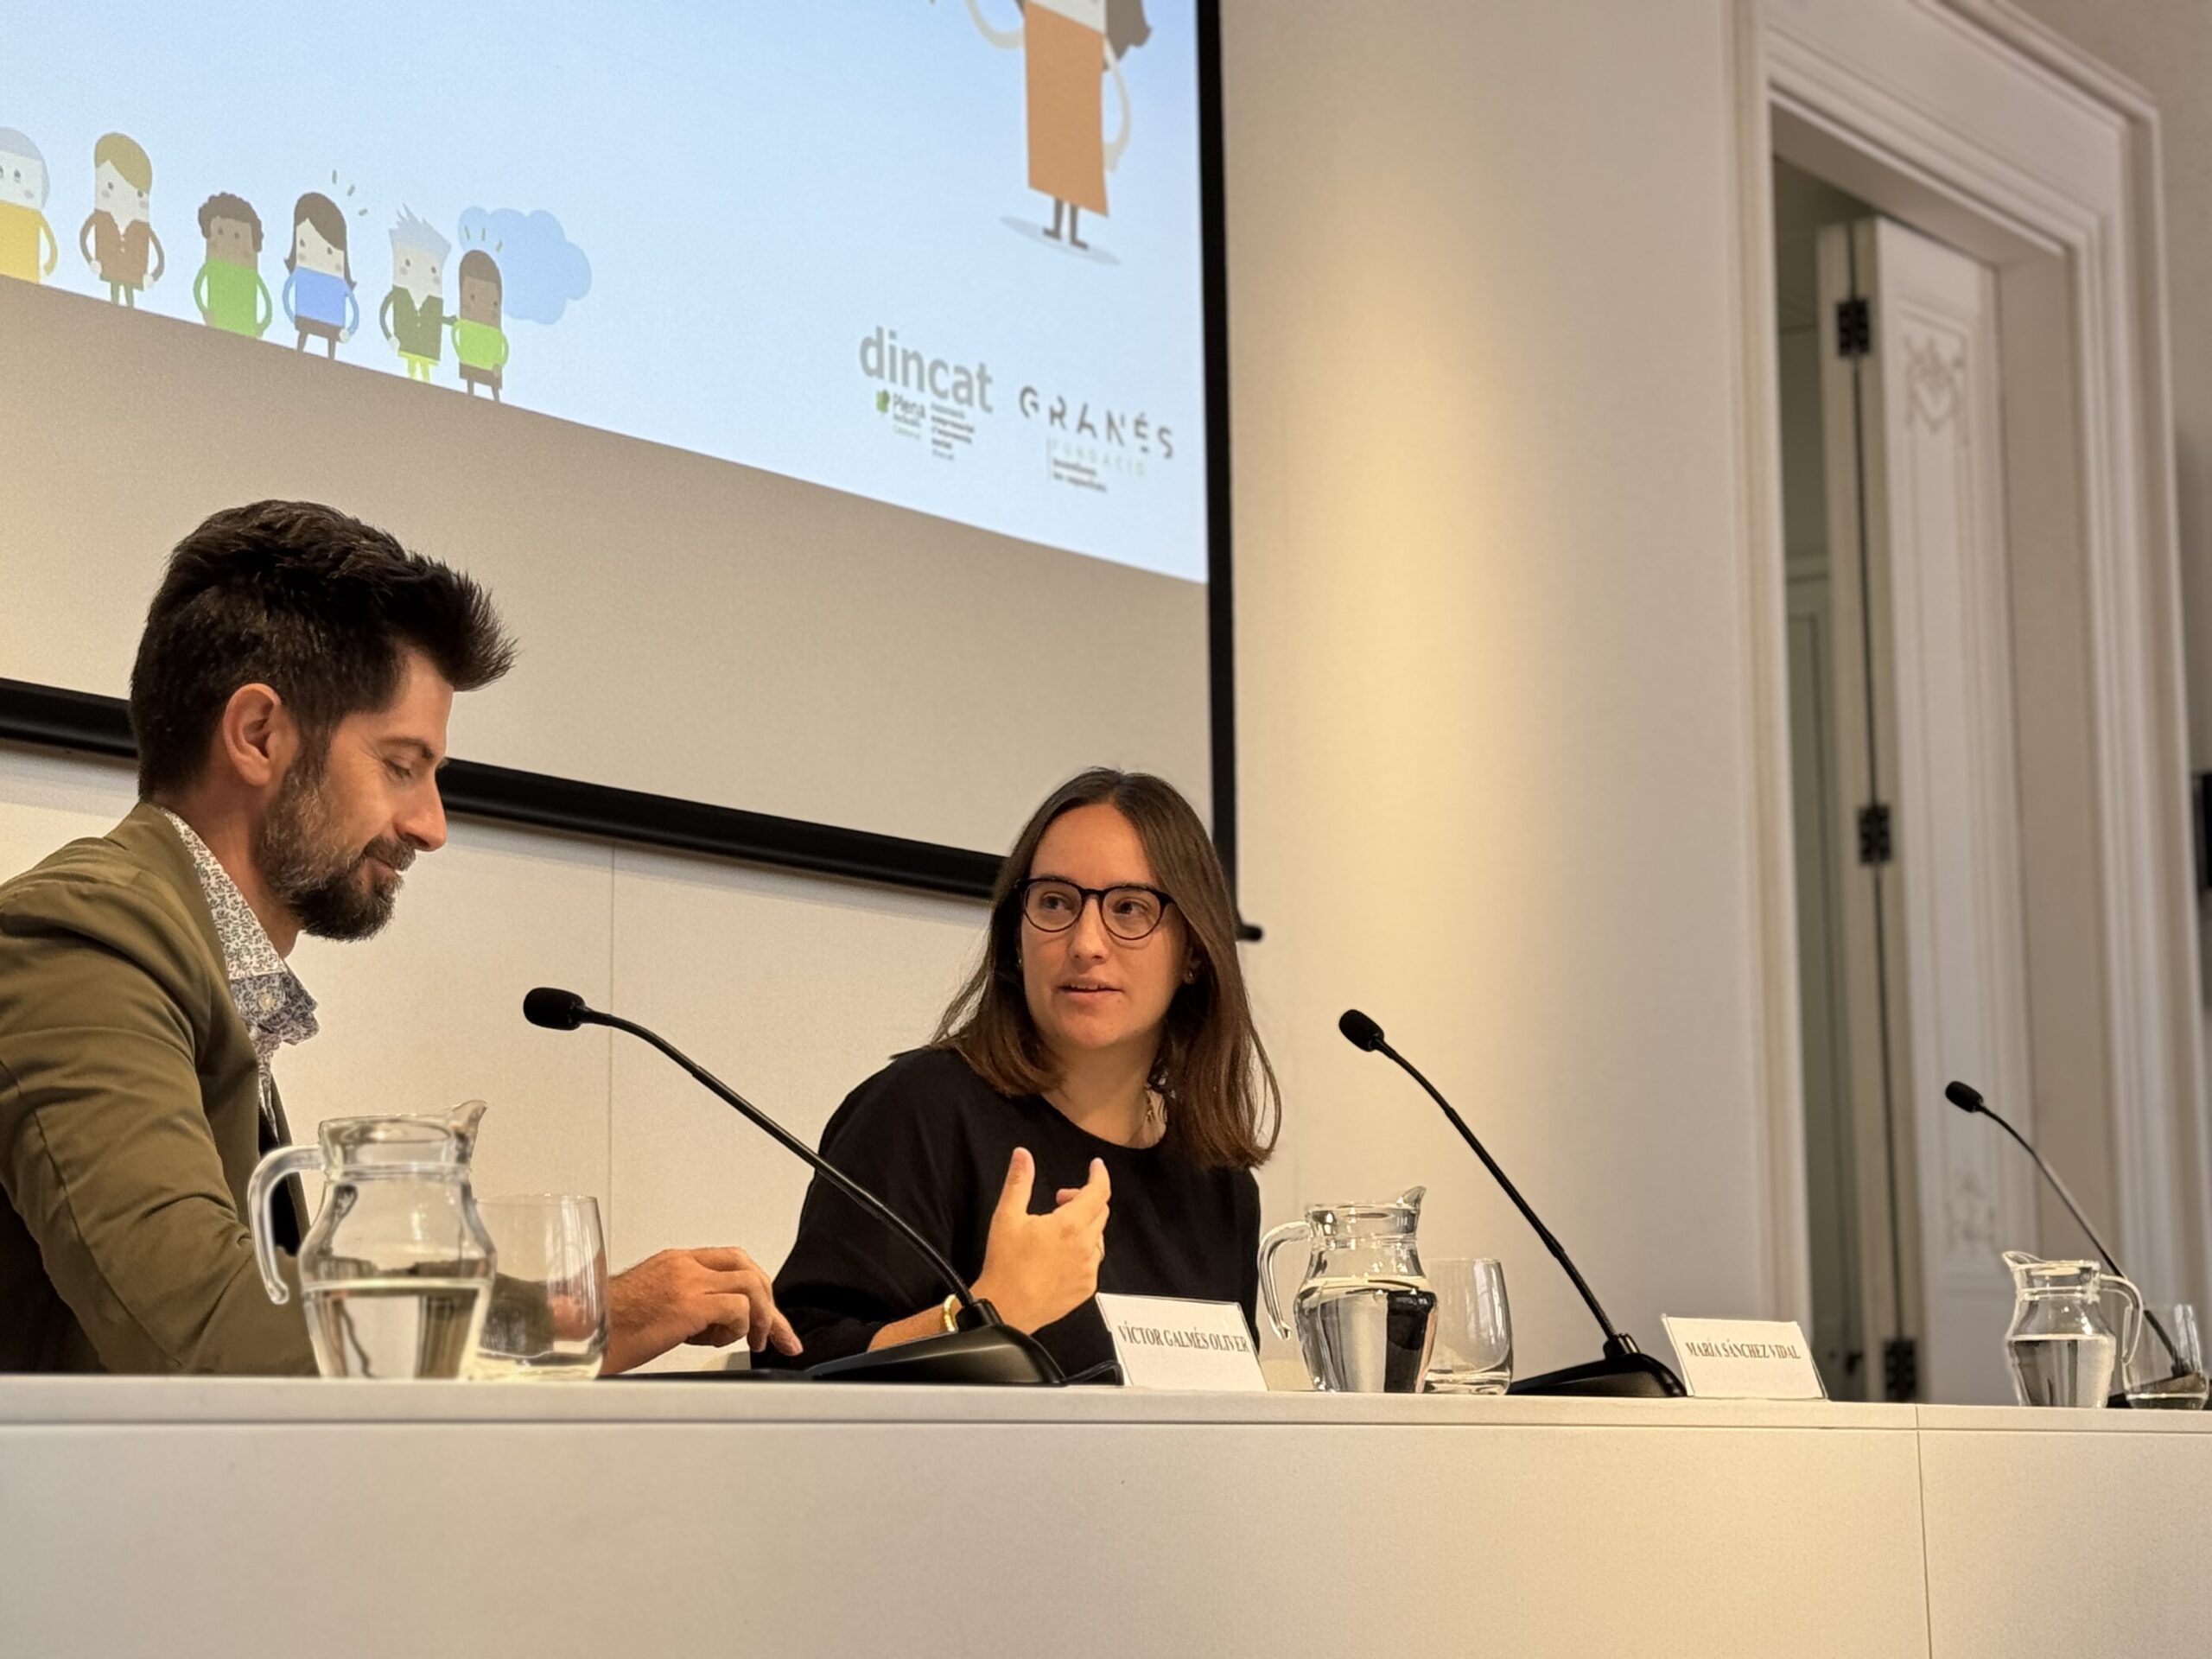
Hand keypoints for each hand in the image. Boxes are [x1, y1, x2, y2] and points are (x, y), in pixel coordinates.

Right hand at [601, 1245, 801, 1374]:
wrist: (581, 1335)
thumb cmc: (607, 1328)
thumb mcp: (651, 1305)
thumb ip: (684, 1304)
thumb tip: (712, 1324)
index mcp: (676, 1261)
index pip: (731, 1261)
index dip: (756, 1287)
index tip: (766, 1315)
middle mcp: (684, 1265)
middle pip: (748, 1268)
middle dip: (769, 1302)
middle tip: (773, 1332)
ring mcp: (687, 1282)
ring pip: (751, 1285)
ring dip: (761, 1317)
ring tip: (754, 1341)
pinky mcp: (688, 1305)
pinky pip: (739, 1309)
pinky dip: (741, 1328)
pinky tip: (722, 1342)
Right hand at [972, 1148, 1108, 1333]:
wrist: (1005, 1308)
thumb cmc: (1005, 1264)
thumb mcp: (1007, 1216)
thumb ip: (1019, 1181)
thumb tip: (1023, 1155)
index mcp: (1071, 1226)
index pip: (1099, 1192)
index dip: (1099, 1175)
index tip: (1096, 1166)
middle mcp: (1086, 1247)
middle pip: (1100, 1212)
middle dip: (1084, 1199)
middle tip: (1060, 1200)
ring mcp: (1088, 1270)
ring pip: (1098, 1237)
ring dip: (1085, 1225)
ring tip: (1057, 1229)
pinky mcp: (1086, 1288)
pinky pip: (1093, 1261)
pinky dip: (1083, 1250)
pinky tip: (1061, 1254)